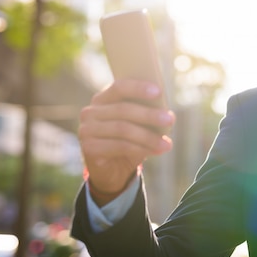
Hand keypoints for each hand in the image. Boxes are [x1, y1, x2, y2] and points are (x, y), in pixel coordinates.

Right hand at [78, 79, 174, 201]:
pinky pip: (119, 146)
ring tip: (167, 143)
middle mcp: (90, 112)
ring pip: (123, 129)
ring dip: (148, 137)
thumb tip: (168, 115)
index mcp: (102, 98)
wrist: (112, 169)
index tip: (159, 92)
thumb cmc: (128, 139)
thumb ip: (146, 113)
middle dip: (149, 115)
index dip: (138, 88)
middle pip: (123, 110)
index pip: (119, 87)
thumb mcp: (137, 124)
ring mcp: (86, 130)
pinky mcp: (89, 148)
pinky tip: (156, 151)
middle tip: (170, 120)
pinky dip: (141, 148)